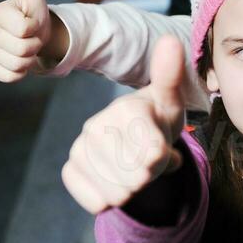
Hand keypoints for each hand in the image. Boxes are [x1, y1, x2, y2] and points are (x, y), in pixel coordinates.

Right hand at [0, 0, 51, 82]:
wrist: (33, 34)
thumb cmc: (33, 11)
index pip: (24, 30)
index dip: (35, 28)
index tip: (32, 21)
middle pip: (22, 49)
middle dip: (35, 44)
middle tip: (32, 37)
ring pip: (18, 65)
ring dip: (30, 59)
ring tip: (27, 47)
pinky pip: (12, 77)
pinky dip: (22, 72)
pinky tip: (20, 60)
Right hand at [61, 36, 185, 213]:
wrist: (138, 137)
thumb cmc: (158, 117)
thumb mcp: (171, 98)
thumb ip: (171, 75)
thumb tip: (170, 41)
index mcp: (124, 108)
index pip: (154, 155)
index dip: (164, 158)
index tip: (161, 143)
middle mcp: (95, 125)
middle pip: (138, 176)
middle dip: (150, 174)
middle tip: (148, 157)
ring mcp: (80, 148)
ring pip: (120, 193)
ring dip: (134, 188)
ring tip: (134, 166)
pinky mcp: (70, 169)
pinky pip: (97, 202)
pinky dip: (112, 198)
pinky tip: (115, 178)